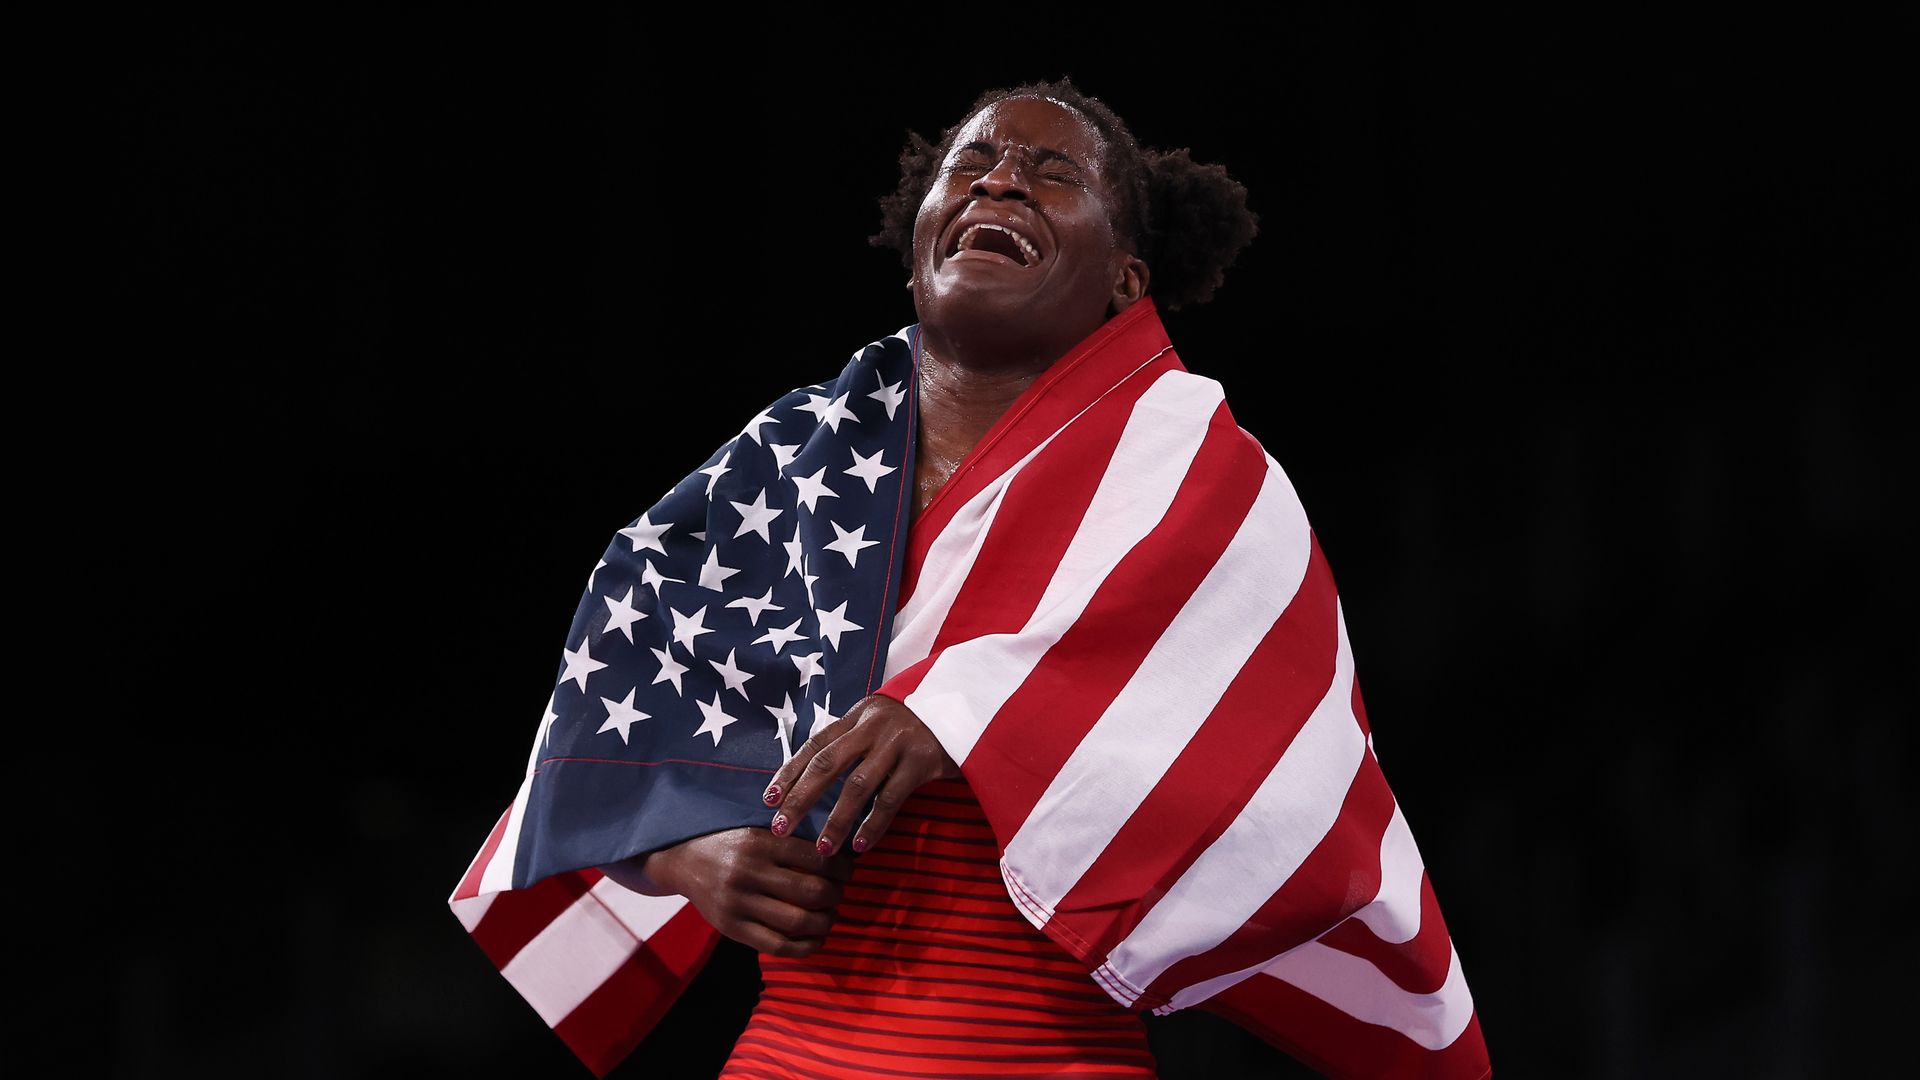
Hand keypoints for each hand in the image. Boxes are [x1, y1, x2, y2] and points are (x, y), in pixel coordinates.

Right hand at [608, 826, 853, 957]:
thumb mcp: (758, 831)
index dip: (842, 867)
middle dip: (837, 895)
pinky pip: (777, 945)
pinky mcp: (732, 929)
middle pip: (812, 891)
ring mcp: (739, 904)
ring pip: (798, 921)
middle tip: (840, 892)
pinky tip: (817, 938)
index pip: (816, 858)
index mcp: (760, 843)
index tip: (848, 870)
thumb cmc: (730, 843)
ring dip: (826, 921)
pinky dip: (806, 946)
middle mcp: (748, 872)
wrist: (683, 862)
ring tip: (830, 914)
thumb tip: (841, 853)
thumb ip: (791, 840)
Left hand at [762, 693, 959, 856]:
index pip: (814, 746)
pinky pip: (891, 798)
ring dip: (836, 821)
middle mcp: (872, 727)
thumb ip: (854, 741)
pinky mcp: (922, 760)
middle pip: (827, 765)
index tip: (769, 801)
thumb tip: (817, 777)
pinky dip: (873, 824)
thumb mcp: (881, 720)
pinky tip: (860, 845)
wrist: (968, 701)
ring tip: (823, 848)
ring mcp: (897, 743)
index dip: (789, 773)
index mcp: (857, 716)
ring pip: (857, 787)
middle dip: (800, 799)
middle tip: (780, 828)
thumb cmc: (919, 719)